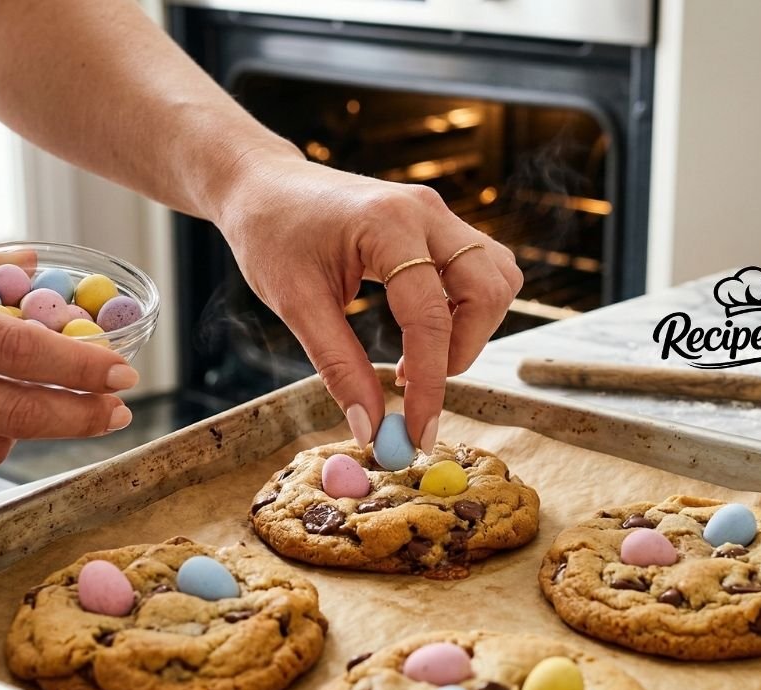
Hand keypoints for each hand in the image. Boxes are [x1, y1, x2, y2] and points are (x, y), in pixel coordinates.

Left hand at [216, 152, 522, 448]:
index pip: (429, 316)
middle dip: (463, 352)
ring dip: (473, 329)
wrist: (263, 185)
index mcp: (386, 224)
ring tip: (419, 357)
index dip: (429, 384)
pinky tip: (426, 329)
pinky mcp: (439, 223)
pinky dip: (469, 308)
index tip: (417, 434)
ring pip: (498, 277)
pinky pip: (483, 268)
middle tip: (416, 386)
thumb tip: (370, 427)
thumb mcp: (295, 303)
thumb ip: (337, 366)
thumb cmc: (270, 235)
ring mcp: (438, 213)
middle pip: (487, 291)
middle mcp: (425, 211)